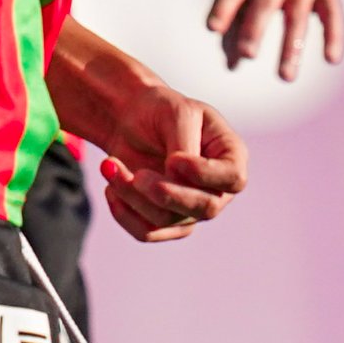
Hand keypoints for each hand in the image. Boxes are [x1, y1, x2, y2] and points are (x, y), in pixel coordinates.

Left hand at [97, 88, 247, 240]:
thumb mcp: (176, 114)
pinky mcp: (166, 222)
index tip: (173, 159)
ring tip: (109, 165)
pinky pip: (147, 232)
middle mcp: (218, 188)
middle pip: (205, 208)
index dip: (205, 175)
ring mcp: (192, 208)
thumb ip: (184, 145)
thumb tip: (176, 177)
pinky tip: (110, 188)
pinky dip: (124, 213)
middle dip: (167, 194)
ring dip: (133, 194)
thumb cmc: (160, 110)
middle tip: (137, 175)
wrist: (131, 121)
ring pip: (168, 219)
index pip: (234, 178)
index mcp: (231, 155)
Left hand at [205, 0, 343, 81]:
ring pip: (299, 15)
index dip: (225, 6)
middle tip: (247, 55)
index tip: (213, 28)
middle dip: (256, 27)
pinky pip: (333, 15)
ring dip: (291, 46)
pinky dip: (333, 36)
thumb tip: (231, 65)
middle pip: (267, 0)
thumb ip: (234, 24)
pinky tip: (332, 60)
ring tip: (285, 77)